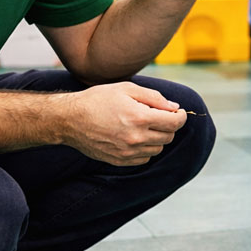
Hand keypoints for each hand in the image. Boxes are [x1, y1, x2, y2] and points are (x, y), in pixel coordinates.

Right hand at [58, 82, 186, 165]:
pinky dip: (145, 149)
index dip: (181, 117)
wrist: (69, 119)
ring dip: (157, 138)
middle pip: (168, 137)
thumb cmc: (97, 100)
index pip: (175, 123)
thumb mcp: (127, 89)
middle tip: (159, 116)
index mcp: (140, 118)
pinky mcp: (119, 161)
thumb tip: (174, 107)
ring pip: (157, 149)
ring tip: (144, 126)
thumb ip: (154, 98)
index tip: (178, 112)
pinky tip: (135, 137)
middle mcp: (136, 138)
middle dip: (168, 126)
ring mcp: (127, 152)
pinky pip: (144, 159)